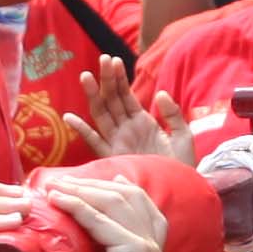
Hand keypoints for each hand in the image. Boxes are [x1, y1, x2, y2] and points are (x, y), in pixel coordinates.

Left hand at [42, 170, 170, 251]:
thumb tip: (51, 239)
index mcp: (148, 246)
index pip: (135, 200)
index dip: (107, 185)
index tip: (77, 181)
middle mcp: (153, 242)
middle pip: (125, 194)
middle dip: (90, 183)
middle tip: (59, 181)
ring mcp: (147, 246)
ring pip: (114, 201)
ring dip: (81, 189)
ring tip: (53, 187)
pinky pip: (102, 221)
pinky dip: (78, 206)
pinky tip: (58, 201)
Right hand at [65, 55, 191, 162]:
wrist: (179, 192)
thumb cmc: (182, 166)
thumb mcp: (183, 136)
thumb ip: (173, 114)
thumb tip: (160, 93)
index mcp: (142, 122)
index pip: (126, 95)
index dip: (119, 78)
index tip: (113, 60)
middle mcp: (126, 129)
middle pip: (111, 100)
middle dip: (106, 80)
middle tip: (102, 59)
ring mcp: (118, 142)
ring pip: (101, 115)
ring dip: (94, 96)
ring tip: (86, 76)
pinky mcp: (113, 157)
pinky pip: (95, 142)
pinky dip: (82, 130)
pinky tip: (70, 117)